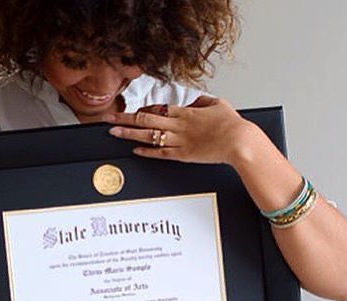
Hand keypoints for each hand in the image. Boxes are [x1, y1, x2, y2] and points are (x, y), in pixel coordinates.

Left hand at [106, 96, 257, 167]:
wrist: (239, 141)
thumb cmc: (232, 124)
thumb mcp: (218, 104)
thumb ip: (203, 101)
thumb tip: (196, 100)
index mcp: (185, 112)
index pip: (156, 109)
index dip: (140, 110)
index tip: (127, 111)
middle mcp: (178, 125)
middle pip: (146, 120)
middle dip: (125, 119)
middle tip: (109, 118)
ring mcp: (179, 140)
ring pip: (149, 136)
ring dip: (129, 134)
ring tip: (113, 132)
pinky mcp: (183, 154)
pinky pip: (161, 153)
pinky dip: (147, 151)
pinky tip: (134, 150)